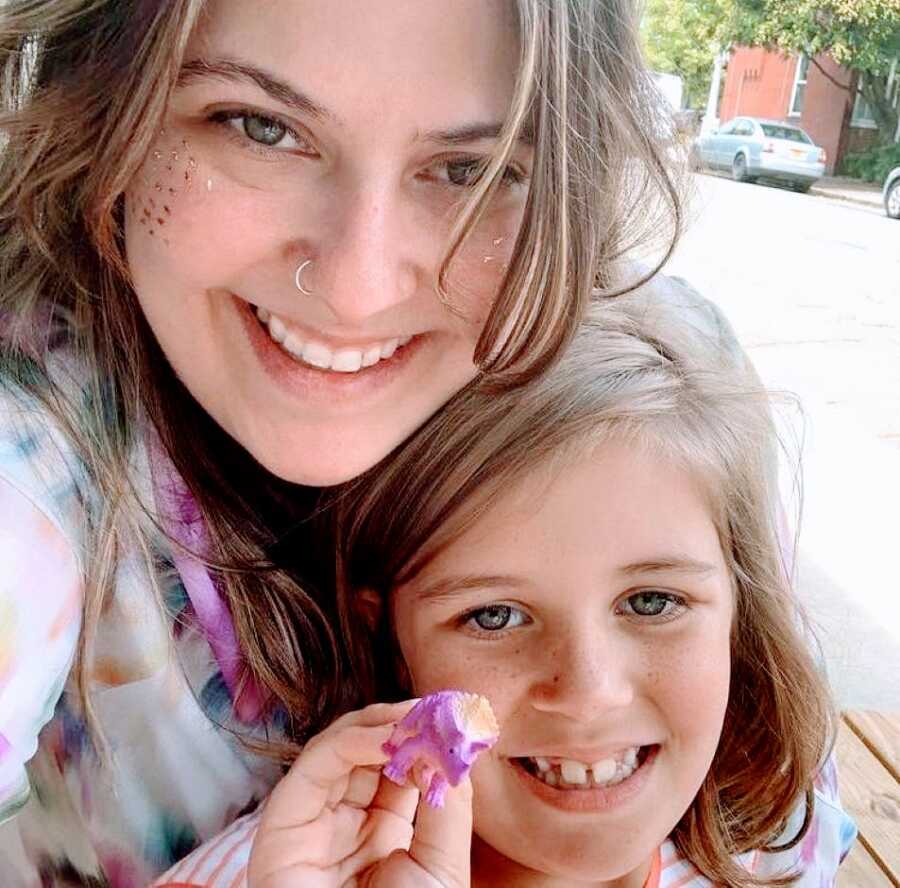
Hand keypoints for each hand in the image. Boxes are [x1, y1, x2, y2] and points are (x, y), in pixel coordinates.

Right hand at [247, 701, 472, 887]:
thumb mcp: (441, 866)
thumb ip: (448, 807)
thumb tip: (455, 750)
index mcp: (380, 831)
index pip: (400, 766)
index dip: (426, 737)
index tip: (457, 714)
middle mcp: (343, 819)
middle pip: (370, 749)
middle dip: (406, 722)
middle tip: (440, 707)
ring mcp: (313, 817)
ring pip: (341, 745)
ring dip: (383, 723)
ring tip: (421, 717)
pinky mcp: (283, 821)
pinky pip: (317, 763)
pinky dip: (354, 739)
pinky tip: (391, 736)